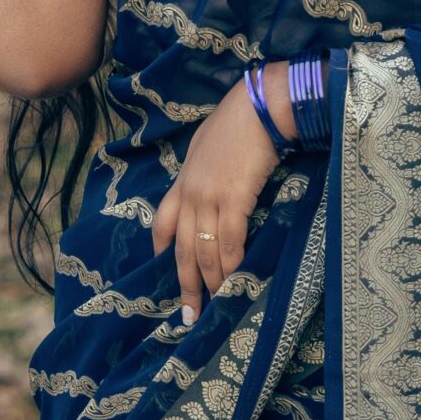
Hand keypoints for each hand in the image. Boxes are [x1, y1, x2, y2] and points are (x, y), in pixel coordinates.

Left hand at [153, 66, 292, 323]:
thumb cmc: (239, 121)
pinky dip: (231, 265)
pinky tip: (234, 281)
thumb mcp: (208, 145)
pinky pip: (229, 241)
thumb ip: (203, 169)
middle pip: (181, 248)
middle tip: (188, 314)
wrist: (258, 105)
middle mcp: (189, 193)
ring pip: (205, 251)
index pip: (162, 223)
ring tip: (216, 306)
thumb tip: (211, 182)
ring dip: (211, 282)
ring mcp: (209, 197)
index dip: (161, 251)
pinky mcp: (234, 199)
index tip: (163, 271)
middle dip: (185, 283)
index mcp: (182, 181)